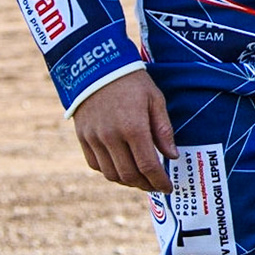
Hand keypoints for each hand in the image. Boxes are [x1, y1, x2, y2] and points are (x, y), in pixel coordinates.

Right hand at [73, 69, 175, 192]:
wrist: (97, 67)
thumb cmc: (132, 82)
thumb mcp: (155, 100)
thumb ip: (163, 130)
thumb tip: (172, 156)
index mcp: (133, 127)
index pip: (148, 165)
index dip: (159, 181)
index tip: (168, 188)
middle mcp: (111, 137)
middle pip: (129, 174)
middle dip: (145, 184)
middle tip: (156, 185)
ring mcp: (94, 138)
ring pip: (111, 174)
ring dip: (127, 181)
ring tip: (140, 179)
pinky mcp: (82, 137)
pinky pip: (95, 164)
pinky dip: (109, 171)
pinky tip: (121, 167)